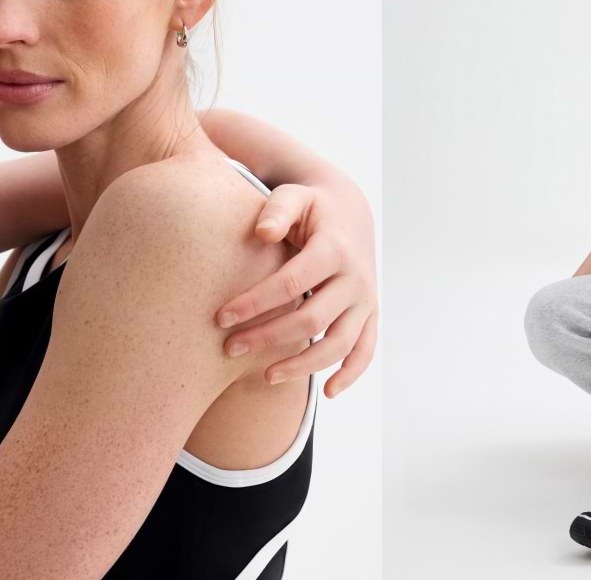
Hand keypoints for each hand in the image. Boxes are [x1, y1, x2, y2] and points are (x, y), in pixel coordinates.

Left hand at [215, 183, 378, 397]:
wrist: (348, 211)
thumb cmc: (309, 207)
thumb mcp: (293, 195)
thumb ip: (277, 209)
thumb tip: (262, 232)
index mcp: (334, 249)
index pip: (290, 284)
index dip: (255, 303)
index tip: (220, 317)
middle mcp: (355, 278)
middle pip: (311, 320)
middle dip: (268, 337)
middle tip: (229, 348)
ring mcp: (366, 299)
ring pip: (339, 344)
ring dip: (303, 365)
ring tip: (265, 376)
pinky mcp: (370, 314)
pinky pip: (366, 350)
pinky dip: (351, 374)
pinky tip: (329, 394)